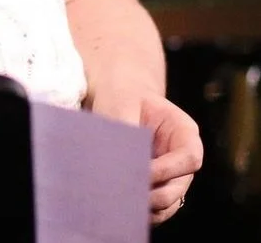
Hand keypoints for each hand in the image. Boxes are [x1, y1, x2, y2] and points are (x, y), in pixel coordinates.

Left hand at [91, 88, 202, 224]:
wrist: (117, 97)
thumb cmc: (122, 95)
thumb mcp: (123, 103)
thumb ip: (126, 129)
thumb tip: (123, 162)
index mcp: (183, 131)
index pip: (189, 158)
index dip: (168, 170)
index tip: (142, 172)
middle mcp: (182, 156)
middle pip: (180, 187)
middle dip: (155, 194)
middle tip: (127, 194)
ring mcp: (173, 174)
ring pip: (169, 202)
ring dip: (148, 207)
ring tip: (122, 203)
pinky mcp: (158, 185)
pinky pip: (157, 207)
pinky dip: (142, 211)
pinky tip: (122, 207)